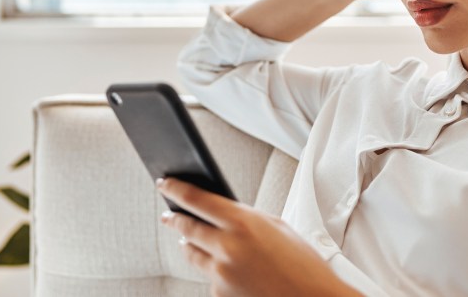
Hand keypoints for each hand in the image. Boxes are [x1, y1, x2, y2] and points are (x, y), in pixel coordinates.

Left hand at [156, 178, 360, 296]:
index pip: (196, 199)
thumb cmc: (302, 264)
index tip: (164, 183)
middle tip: (167, 214)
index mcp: (242, 223)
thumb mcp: (277, 227)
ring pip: (193, 254)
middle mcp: (227, 247)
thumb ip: (245, 218)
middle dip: (174, 219)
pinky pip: (209, 278)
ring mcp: (221, 274)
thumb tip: (221, 213)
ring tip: (187, 240)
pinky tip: (230, 271)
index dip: (175, 189)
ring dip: (189, 245)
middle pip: (186, 227)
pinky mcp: (220, 295)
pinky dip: (215, 272)